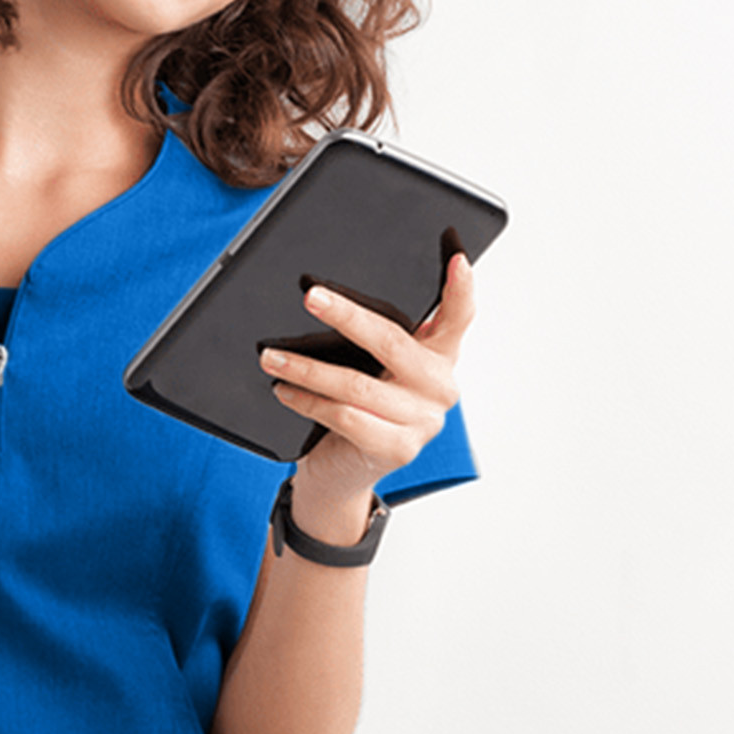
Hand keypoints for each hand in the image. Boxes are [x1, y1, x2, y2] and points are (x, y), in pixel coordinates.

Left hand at [260, 253, 476, 526]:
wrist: (344, 473)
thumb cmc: (359, 412)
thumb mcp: (374, 370)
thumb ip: (376, 340)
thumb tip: (327, 298)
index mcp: (440, 357)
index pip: (459, 317)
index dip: (461, 289)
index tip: (457, 260)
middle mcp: (440, 387)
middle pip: (393, 342)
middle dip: (347, 316)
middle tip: (311, 298)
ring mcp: (423, 422)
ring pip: (358, 385)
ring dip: (307, 369)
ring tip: (272, 357)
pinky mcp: (397, 449)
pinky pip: (344, 417)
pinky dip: (308, 402)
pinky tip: (285, 391)